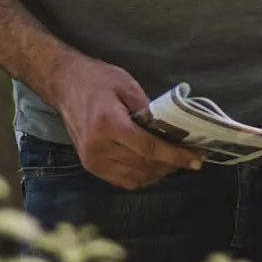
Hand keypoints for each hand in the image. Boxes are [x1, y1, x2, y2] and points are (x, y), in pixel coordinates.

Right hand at [48, 56, 203, 188]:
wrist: (65, 85)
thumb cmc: (96, 80)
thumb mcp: (127, 86)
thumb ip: (149, 110)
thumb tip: (172, 130)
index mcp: (108, 124)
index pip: (149, 149)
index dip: (176, 156)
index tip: (197, 158)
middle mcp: (98, 147)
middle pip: (145, 166)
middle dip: (172, 164)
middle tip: (191, 156)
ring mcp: (92, 160)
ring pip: (136, 178)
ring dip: (159, 173)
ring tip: (175, 161)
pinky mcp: (91, 166)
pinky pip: (123, 181)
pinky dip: (143, 177)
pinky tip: (155, 166)